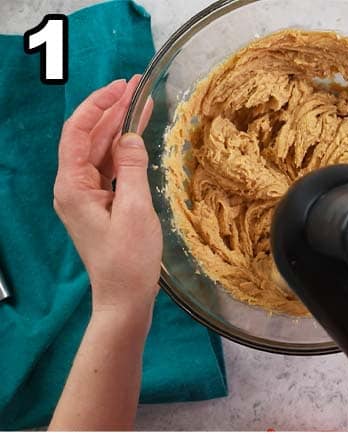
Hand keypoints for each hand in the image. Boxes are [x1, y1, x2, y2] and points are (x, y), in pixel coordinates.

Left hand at [54, 76, 160, 321]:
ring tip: (142, 104)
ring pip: (101, 152)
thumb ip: (132, 169)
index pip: (79, 132)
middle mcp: (74, 188)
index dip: (100, 106)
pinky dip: (125, 151)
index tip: (123, 87)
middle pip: (89, 138)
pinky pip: (111, 170)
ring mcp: (87, 198)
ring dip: (120, 128)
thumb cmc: (128, 262)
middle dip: (112, 111)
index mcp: (73, 186)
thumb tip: (131, 137)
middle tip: (138, 87)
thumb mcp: (136, 211)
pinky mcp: (101, 207)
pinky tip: (139, 138)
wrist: (124, 300)